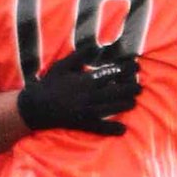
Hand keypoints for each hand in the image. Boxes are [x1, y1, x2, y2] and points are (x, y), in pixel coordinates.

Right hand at [16, 47, 138, 135]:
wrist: (36, 106)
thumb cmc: (49, 84)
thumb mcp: (62, 66)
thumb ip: (79, 56)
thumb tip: (94, 46)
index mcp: (86, 80)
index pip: (111, 73)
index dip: (125, 69)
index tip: (136, 67)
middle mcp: (90, 96)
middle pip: (116, 91)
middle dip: (130, 88)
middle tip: (140, 87)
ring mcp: (88, 111)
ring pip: (112, 108)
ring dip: (125, 104)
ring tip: (134, 102)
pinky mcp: (84, 124)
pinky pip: (101, 128)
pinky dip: (112, 129)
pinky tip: (123, 129)